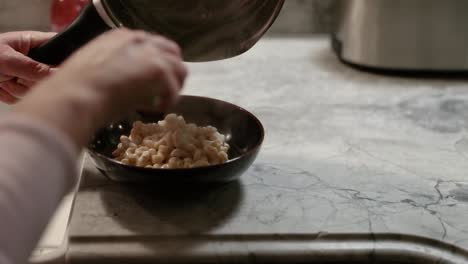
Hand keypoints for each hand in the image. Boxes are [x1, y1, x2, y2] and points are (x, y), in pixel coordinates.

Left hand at [0, 31, 55, 103]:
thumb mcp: (7, 60)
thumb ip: (33, 68)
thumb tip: (59, 74)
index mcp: (32, 43)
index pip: (60, 47)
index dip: (64, 59)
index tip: (57, 70)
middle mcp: (33, 60)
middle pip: (51, 75)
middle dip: (32, 79)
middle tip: (15, 76)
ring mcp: (27, 76)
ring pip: (38, 89)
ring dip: (17, 88)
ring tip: (3, 80)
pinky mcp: (20, 90)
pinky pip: (25, 98)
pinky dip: (10, 96)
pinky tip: (0, 87)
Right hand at [14, 29, 187, 146]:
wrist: (74, 97)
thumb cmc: (75, 89)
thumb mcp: (94, 68)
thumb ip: (114, 68)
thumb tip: (126, 83)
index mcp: (121, 37)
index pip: (150, 45)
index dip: (153, 64)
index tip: (150, 80)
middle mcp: (138, 40)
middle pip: (170, 52)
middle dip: (171, 71)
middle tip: (165, 91)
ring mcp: (150, 54)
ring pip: (178, 68)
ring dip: (173, 87)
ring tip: (163, 102)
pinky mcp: (158, 70)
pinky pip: (173, 89)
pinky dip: (168, 101)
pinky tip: (155, 110)